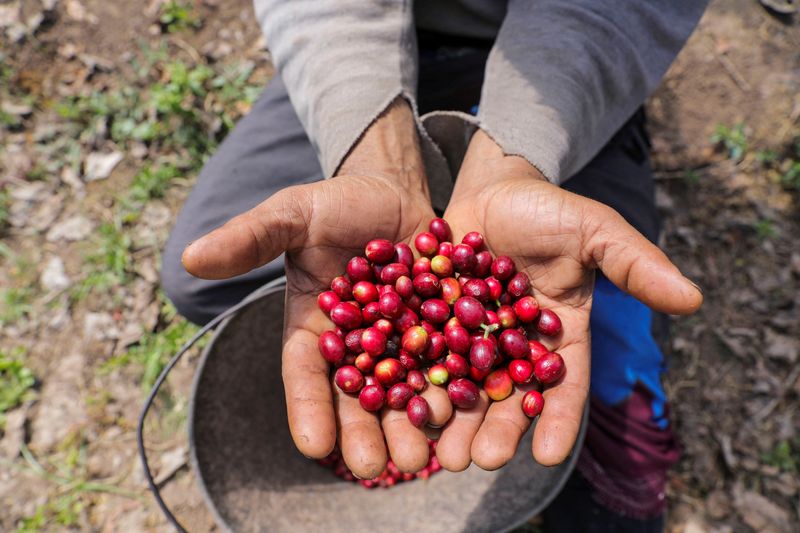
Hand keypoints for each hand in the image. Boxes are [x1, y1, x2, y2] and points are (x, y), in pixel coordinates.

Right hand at [182, 100, 452, 477]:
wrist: (393, 191)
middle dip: (366, 433)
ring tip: (423, 456)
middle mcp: (356, 346)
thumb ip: (250, 238)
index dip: (308, 409)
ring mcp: (401, 342)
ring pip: (406, 391)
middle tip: (377, 467)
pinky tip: (465, 415)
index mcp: (313, 329)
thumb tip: (189, 258)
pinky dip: (456, 390)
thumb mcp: (292, 214)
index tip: (315, 447)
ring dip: (413, 425)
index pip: (306, 375)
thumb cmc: (335, 204)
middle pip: (359, 397)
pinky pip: (450, 364)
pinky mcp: (443, 330)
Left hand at [435, 130, 701, 470]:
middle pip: (505, 397)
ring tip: (436, 451)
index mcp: (558, 338)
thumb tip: (694, 299)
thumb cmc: (551, 211)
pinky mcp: (431, 322)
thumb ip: (635, 263)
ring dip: (449, 419)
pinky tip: (398, 402)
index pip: (562, 386)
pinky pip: (420, 354)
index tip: (549, 456)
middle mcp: (514, 348)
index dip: (557, 420)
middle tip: (478, 461)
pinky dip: (410, 378)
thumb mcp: (594, 230)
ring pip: (460, 385)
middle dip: (494, 431)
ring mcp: (469, 338)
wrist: (494, 188)